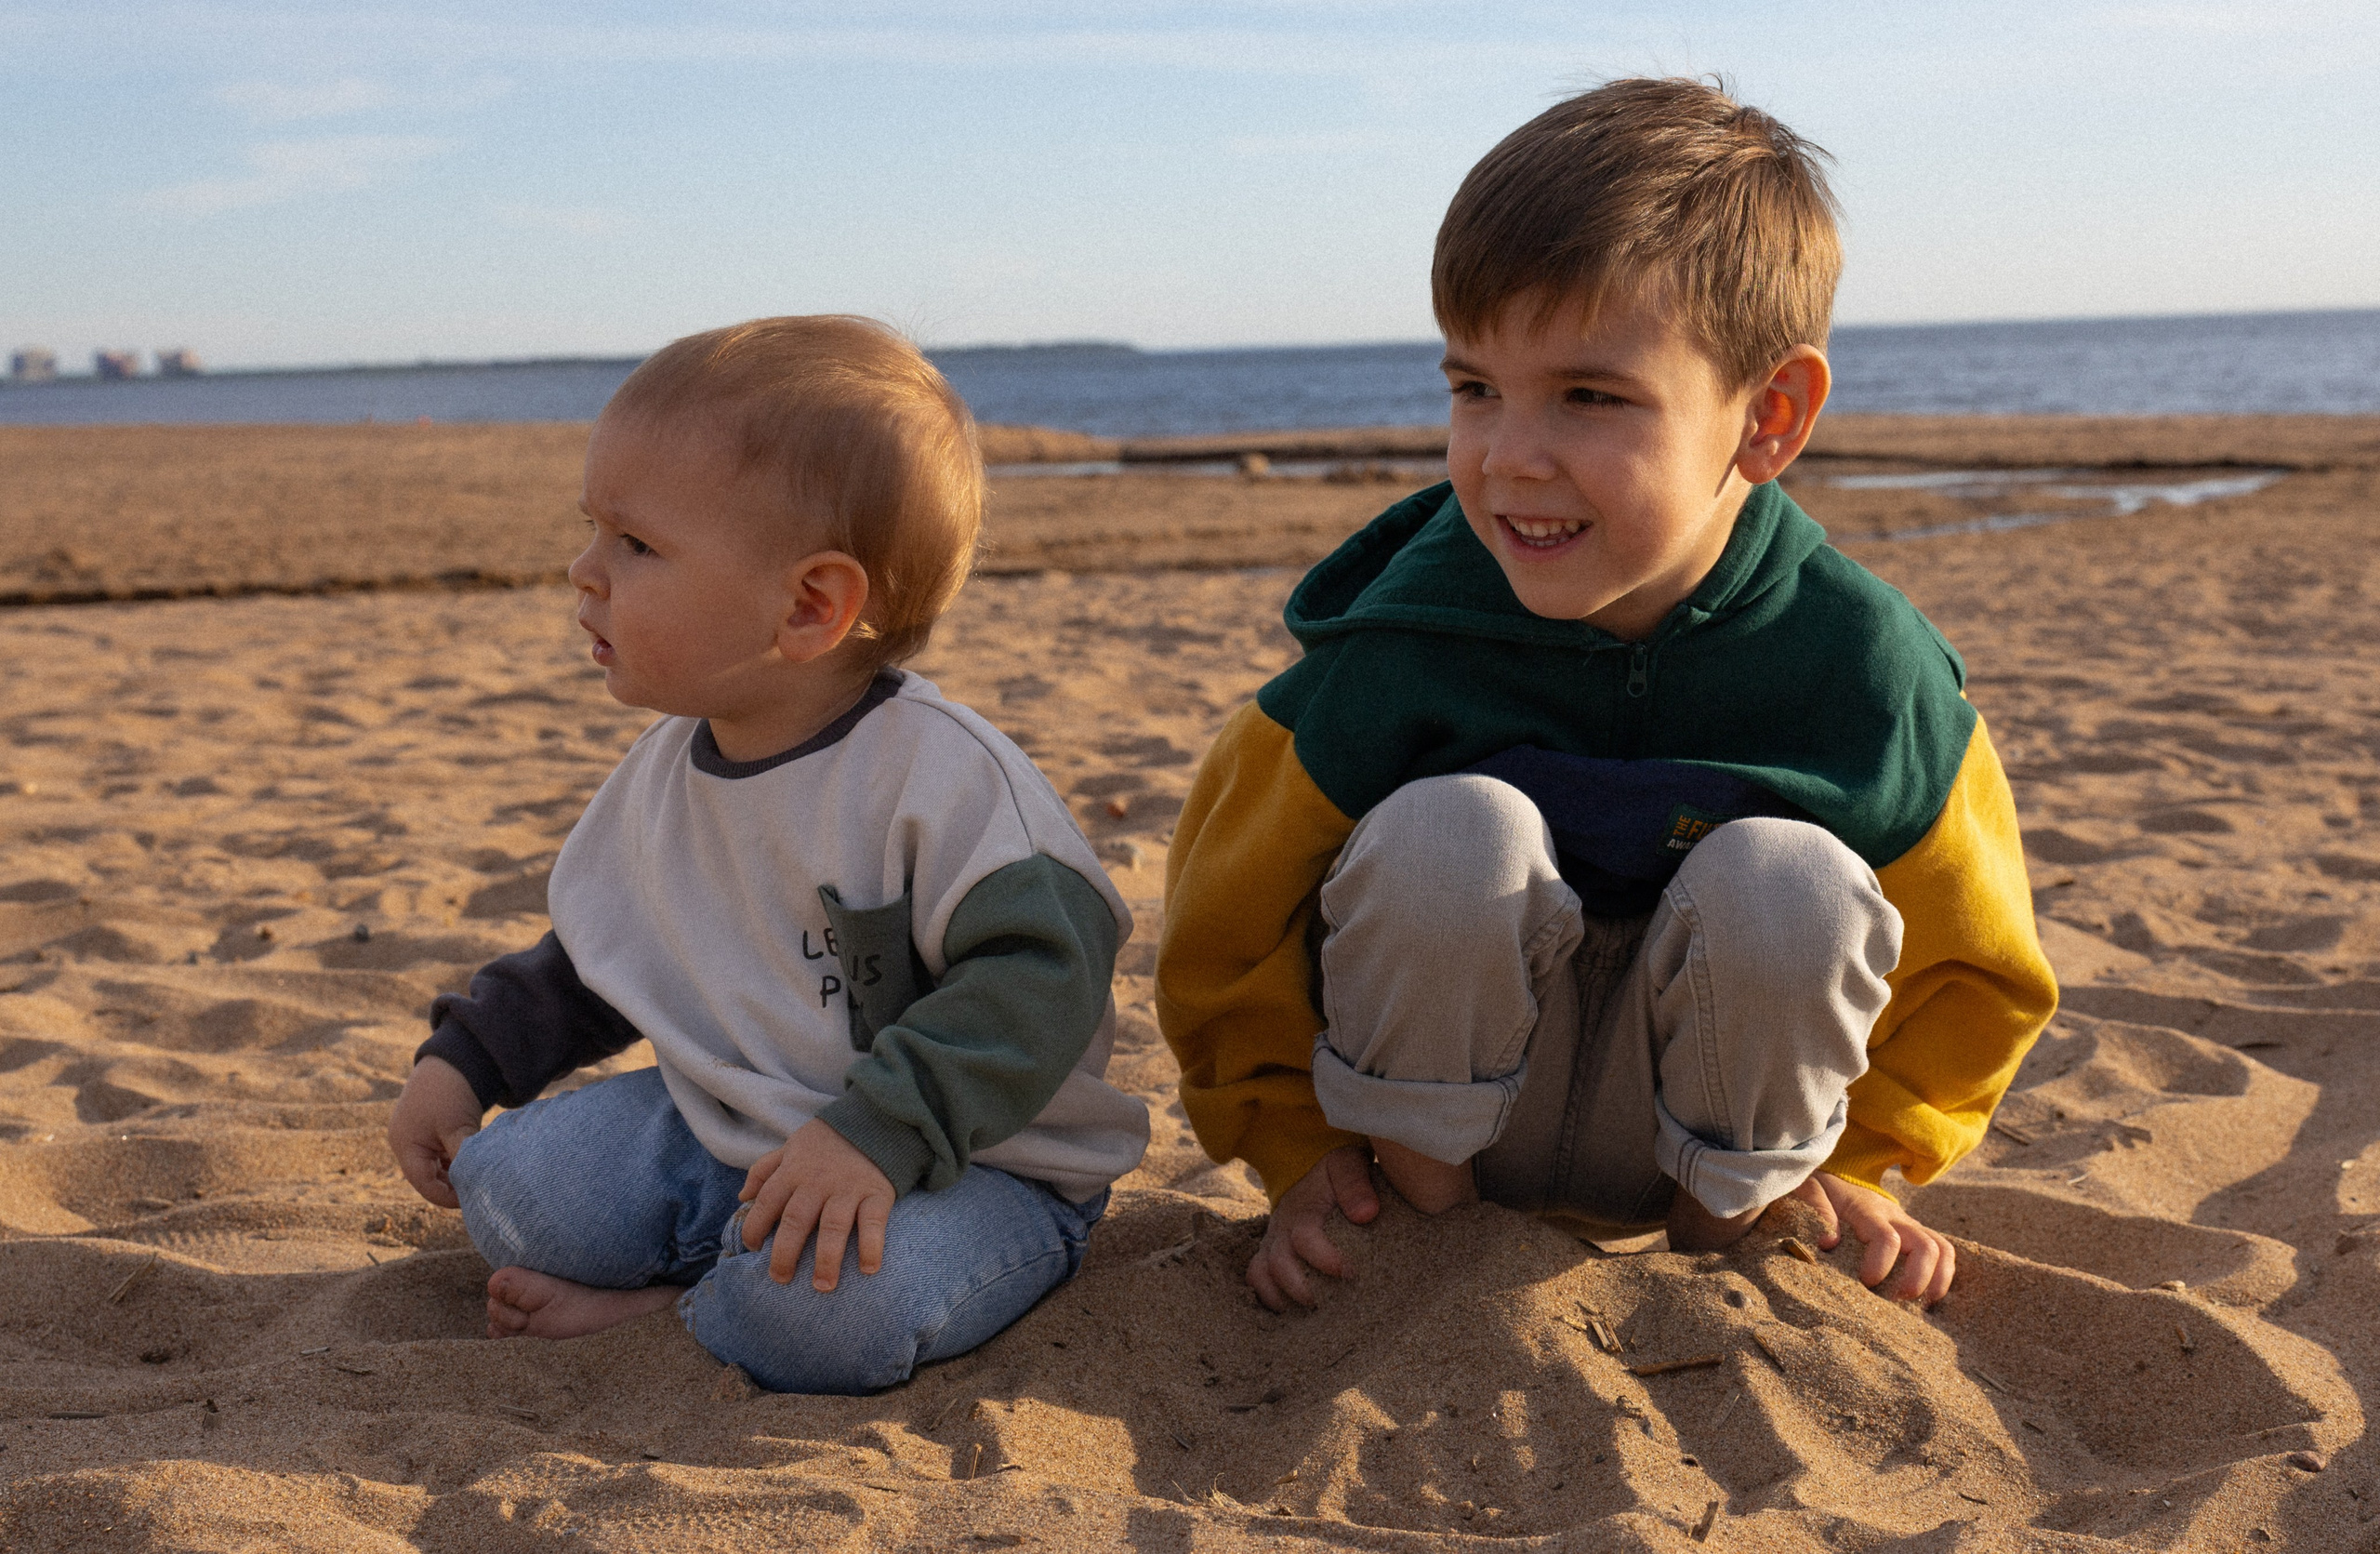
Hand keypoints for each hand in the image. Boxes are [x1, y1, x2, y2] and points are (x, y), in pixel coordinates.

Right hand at [387, 1056, 485, 1208]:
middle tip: (477, 1193)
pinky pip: (441, 1154)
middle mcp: (406, 1141)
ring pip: (436, 1167)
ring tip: (478, 1179)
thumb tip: (476, 1182)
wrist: (456, 1056)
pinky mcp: (431, 1128)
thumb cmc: (451, 1091)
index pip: (423, 1182)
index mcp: (405, 1143)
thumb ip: (463, 1157)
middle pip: (427, 1177)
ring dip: (455, 1174)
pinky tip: (475, 1163)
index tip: (471, 1200)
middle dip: (451, 1186)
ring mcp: (417, 1134)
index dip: (446, 1196)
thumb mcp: (457, 1127)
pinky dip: (457, 1160)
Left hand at [738, 1118, 895, 1291]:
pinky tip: (868, 1269)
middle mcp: (817, 1183)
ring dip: (827, 1259)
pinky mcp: (877, 1193)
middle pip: (796, 1221)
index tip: (753, 1249)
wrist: (874, 1119)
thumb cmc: (827, 1140)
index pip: (767, 1203)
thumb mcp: (791, 1147)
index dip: (755, 1228)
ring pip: (833, 1227)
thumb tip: (742, 1197)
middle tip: (781, 1280)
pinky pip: (873, 1223)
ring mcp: (848, 1189)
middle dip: (785, 1254)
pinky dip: (871, 1246)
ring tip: (823, 1286)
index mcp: (793, 1171)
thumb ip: (764, 1170)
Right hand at [1246, 1145, 1379, 1311]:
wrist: (1308, 1163)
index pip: (1305, 1239)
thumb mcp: (1347, 1164)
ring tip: (1312, 1312)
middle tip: (1331, 1304)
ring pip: (1260, 1275)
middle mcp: (1281, 1229)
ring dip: (1281, 1297)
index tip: (1352, 1272)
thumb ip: (1355, 1185)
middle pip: (1277, 1265)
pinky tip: (1295, 1310)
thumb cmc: (1334, 1168)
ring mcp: (1272, 1241)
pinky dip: (1269, 1297)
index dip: (1326, 1259)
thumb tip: (1367, 1214)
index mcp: (1301, 1211)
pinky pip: (1256, 1278)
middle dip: (1302, 1289)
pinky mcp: (1270, 1251)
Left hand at [1787, 1171, 1956, 1303]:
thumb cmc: (1820, 1186)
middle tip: (1898, 1300)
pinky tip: (1927, 1297)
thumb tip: (1828, 1242)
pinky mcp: (1914, 1233)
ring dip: (1939, 1279)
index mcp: (1868, 1210)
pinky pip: (1941, 1250)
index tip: (1866, 1281)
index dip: (1881, 1264)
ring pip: (1942, 1248)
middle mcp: (1895, 1217)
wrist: (1837, 1170)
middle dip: (1919, 1278)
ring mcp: (1909, 1224)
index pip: (1887, 1238)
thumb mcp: (1809, 1189)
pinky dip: (1942, 1275)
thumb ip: (1818, 1210)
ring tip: (1921, 1304)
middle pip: (1927, 1245)